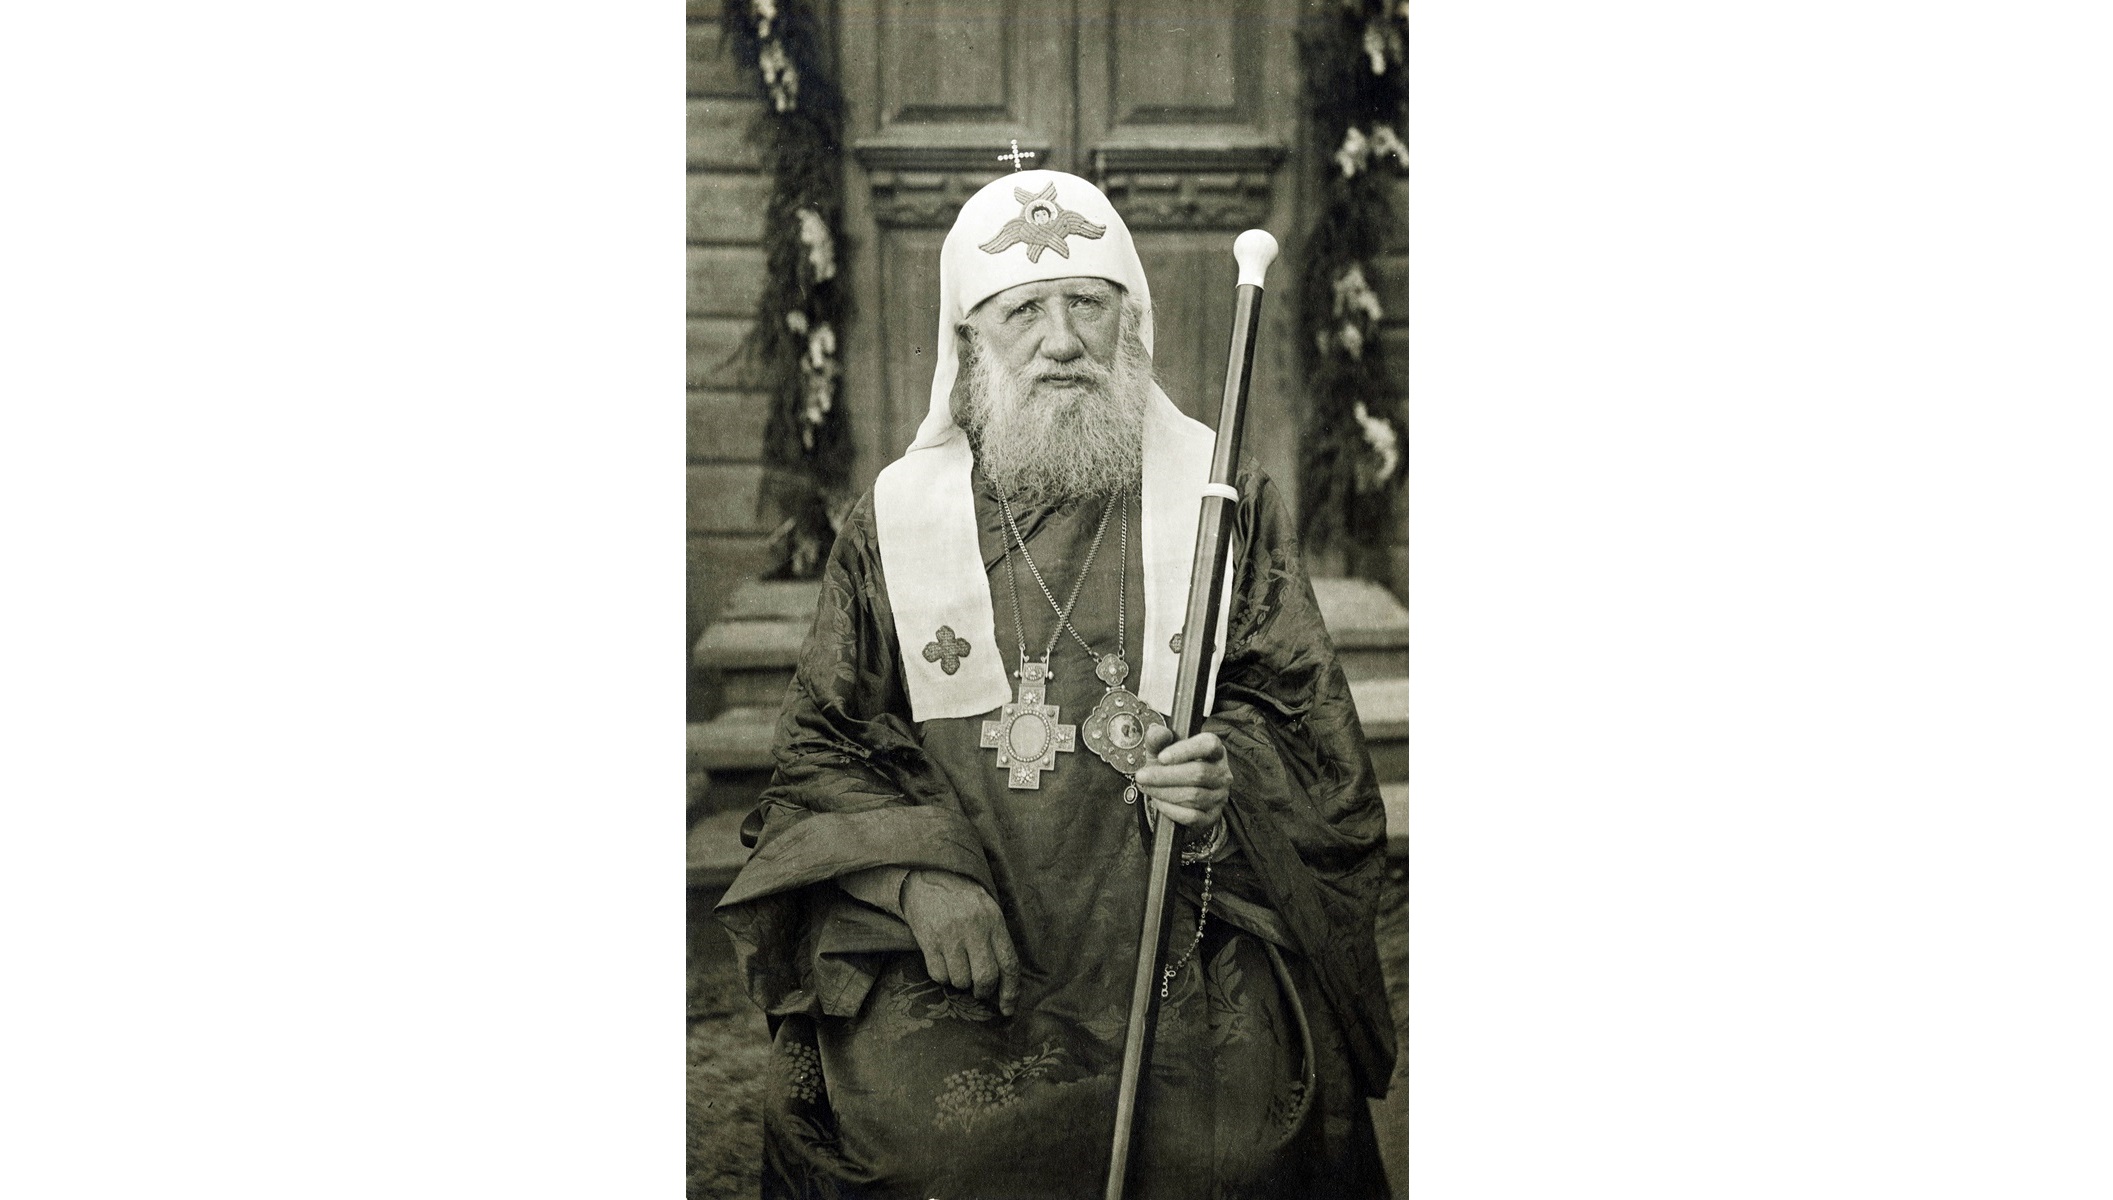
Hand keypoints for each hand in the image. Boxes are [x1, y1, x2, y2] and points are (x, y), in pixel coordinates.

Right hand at [899, 869, 1019, 1015]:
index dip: (1010, 992)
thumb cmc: (962, 898)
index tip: (1007, 1008)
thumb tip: (1003, 982)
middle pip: (986, 978)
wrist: (927, 877)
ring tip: (957, 965)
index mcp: (994, 921)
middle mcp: (974, 928)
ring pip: (960, 980)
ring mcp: (950, 935)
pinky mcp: (929, 940)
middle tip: (978, 990)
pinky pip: (939, 975)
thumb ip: (997, 940)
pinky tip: (942, 960)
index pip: (1009, 964)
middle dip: (983, 991)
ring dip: (960, 982)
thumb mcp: (988, 910)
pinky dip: (942, 976)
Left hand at [1134, 726, 1229, 833]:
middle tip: (1142, 776)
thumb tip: (1158, 732)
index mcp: (1214, 750)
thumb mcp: (1162, 750)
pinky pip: (1191, 816)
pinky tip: (1158, 802)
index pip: (1208, 745)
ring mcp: (1219, 796)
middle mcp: (1222, 773)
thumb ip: (1157, 739)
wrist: (1178, 795)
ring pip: (1193, 796)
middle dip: (1165, 776)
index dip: (1185, 750)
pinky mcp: (1212, 816)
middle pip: (1198, 773)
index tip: (1161, 757)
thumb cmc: (1173, 768)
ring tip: (1147, 788)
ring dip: (1164, 793)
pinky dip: (1170, 809)